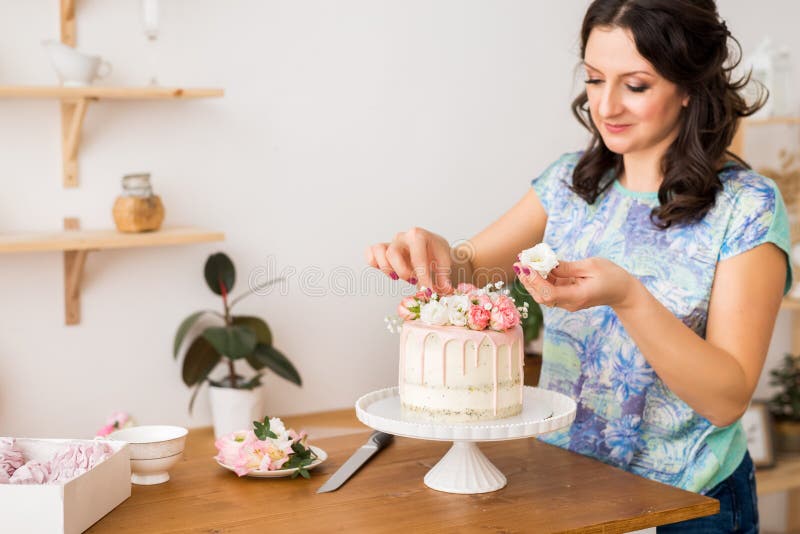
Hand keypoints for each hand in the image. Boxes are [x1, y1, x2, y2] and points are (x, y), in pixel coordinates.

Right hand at [365, 227, 453, 292]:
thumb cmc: (437, 255)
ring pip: (379, 251)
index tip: (428, 289)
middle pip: (392, 253)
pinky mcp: (382, 249)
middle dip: (402, 272)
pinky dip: (374, 263)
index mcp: (419, 235)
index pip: (417, 257)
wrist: (433, 249)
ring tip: (399, 276)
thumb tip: (444, 290)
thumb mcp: (445, 264)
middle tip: (413, 280)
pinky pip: (370, 253)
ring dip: (388, 269)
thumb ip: (443, 278)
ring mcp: (391, 242)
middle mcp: (402, 236)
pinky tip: (389, 271)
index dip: (423, 276)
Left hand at [513, 257, 637, 311]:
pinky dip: (541, 278)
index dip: (534, 281)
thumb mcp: (591, 266)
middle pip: (541, 296)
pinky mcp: (567, 296)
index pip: (549, 293)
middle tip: (519, 262)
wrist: (623, 291)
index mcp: (577, 296)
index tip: (526, 266)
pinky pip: (550, 289)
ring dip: (532, 279)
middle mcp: (570, 302)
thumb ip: (568, 267)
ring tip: (524, 261)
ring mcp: (567, 301)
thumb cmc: (612, 276)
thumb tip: (547, 264)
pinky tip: (535, 266)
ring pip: (543, 294)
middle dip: (528, 280)